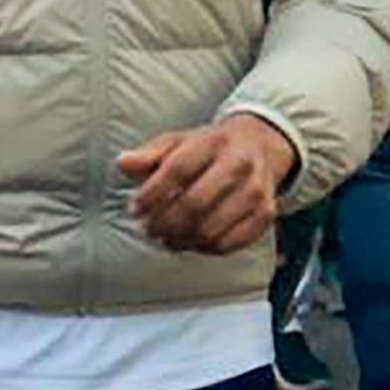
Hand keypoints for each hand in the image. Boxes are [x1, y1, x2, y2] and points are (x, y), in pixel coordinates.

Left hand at [118, 113, 294, 254]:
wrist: (261, 144)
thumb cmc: (211, 146)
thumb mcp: (180, 141)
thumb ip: (150, 154)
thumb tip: (123, 164)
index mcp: (215, 141)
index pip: (178, 169)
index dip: (152, 194)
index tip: (135, 208)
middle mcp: (240, 163)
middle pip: (195, 203)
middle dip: (165, 223)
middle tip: (149, 229)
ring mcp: (256, 190)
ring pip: (212, 228)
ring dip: (182, 239)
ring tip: (167, 238)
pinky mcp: (266, 213)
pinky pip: (230, 243)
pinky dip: (205, 248)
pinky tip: (191, 242)